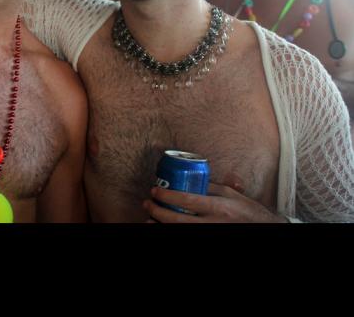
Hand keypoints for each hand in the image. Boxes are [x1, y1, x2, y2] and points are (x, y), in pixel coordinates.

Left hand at [143, 183, 287, 222]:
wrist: (265, 228)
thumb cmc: (246, 210)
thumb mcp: (229, 195)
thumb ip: (211, 186)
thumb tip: (189, 177)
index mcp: (218, 207)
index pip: (187, 201)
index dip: (167, 196)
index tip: (154, 191)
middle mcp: (213, 223)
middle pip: (178, 220)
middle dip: (158, 212)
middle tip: (147, 204)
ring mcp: (211, 233)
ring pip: (180, 231)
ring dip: (161, 225)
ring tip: (149, 218)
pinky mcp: (209, 237)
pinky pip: (187, 235)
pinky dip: (173, 231)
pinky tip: (163, 227)